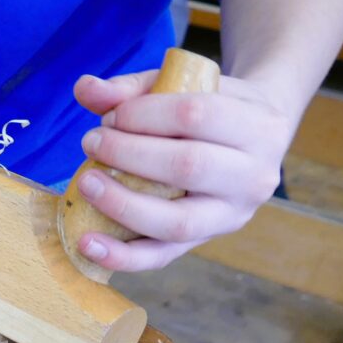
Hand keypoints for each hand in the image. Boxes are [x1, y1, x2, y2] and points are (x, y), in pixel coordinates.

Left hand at [71, 70, 292, 271]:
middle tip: (91, 142)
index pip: (196, 115)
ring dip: (122, 204)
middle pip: (187, 167)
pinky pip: (162, 256)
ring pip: (177, 221)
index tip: (109, 115)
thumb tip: (84, 88)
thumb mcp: (182, 86)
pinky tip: (86, 243)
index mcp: (257, 126)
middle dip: (128, 154)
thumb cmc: (209, 108)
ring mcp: (232, 216)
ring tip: (85, 184)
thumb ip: (131, 88)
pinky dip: (121, 255)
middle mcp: (254, 176)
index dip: (143, 115)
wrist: (254, 141)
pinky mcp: (204, 242)